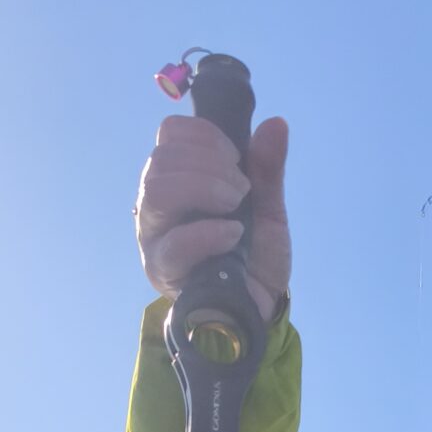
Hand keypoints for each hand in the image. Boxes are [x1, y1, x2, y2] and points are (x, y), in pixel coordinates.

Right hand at [135, 114, 291, 323]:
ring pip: (157, 190)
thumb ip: (267, 169)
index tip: (237, 158)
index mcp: (177, 179)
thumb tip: (277, 124)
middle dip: (210, 165)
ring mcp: (154, 238)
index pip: (170, 133)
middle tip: (240, 190)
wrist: (259, 308)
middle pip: (162, 158)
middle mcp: (156, 204)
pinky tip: (233, 235)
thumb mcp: (267, 209)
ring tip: (234, 209)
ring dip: (203, 189)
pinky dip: (208, 232)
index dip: (206, 136)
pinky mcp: (162, 271)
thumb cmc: (254, 257)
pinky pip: (174, 242)